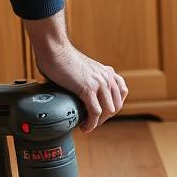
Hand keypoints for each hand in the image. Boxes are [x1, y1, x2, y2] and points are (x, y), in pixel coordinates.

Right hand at [25, 10, 128, 132]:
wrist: (54, 49)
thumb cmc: (62, 58)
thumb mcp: (85, 69)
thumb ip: (90, 78)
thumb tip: (82, 91)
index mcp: (107, 72)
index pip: (121, 94)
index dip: (113, 107)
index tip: (102, 114)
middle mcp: (107, 77)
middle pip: (116, 106)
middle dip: (105, 118)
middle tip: (91, 122)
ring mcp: (99, 83)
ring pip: (108, 111)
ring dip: (98, 122)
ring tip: (87, 125)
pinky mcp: (88, 89)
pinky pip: (95, 112)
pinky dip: (91, 123)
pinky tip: (84, 126)